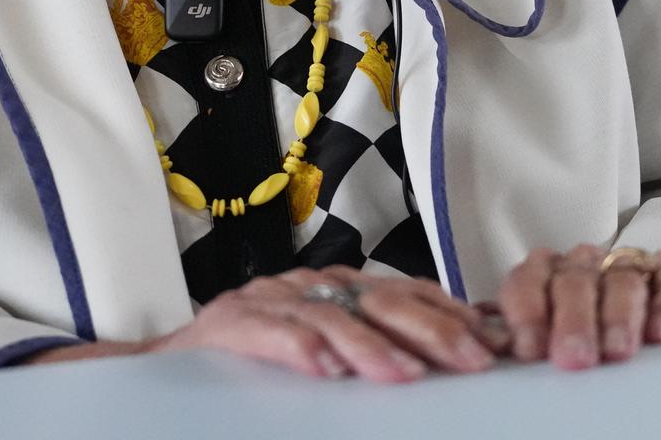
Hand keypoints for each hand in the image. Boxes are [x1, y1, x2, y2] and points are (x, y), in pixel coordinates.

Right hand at [35, 266, 501, 381]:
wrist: (168, 369)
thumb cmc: (257, 364)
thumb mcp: (324, 350)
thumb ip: (379, 346)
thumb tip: (460, 355)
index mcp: (335, 288)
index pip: (403, 293)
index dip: (449, 314)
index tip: (492, 342)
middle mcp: (307, 285)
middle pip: (377, 298)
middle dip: (430, 329)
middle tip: (471, 361)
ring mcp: (268, 301)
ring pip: (329, 316)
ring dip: (371, 347)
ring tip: (404, 375)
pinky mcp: (228, 323)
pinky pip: (269, 333)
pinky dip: (300, 349)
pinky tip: (326, 372)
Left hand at [491, 243, 660, 369]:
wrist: (612, 311)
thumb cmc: (566, 333)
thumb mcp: (537, 336)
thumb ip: (520, 337)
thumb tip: (503, 349)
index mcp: (542, 273)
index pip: (527, 281)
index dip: (528, 314)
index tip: (531, 349)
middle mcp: (581, 263)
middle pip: (575, 281)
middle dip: (575, 321)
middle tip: (576, 357)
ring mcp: (623, 264)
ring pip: (622, 278)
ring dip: (620, 315)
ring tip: (618, 350)